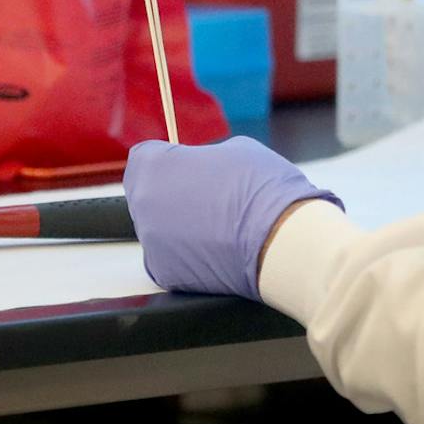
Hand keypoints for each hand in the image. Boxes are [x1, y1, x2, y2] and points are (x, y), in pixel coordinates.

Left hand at [124, 137, 342, 300]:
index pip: (144, 157)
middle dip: (171, 192)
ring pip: (157, 227)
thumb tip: (203, 167)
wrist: (280, 240)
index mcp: (154, 167)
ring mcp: (150, 242)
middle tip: (206, 196)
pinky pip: (169, 257)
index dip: (168, 160)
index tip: (186, 166)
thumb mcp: (236, 149)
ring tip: (216, 225)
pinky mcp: (164, 273)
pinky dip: (186, 253)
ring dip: (178, 224)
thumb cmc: (262, 190)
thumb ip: (205, 157)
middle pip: (147, 193)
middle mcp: (143, 204)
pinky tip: (214, 247)